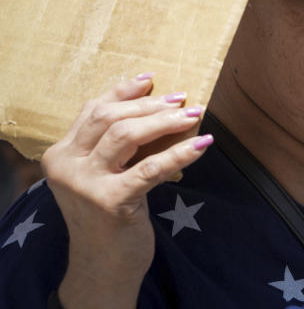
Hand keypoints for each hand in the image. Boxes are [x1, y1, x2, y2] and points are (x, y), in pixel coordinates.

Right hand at [41, 74, 211, 308]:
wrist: (103, 265)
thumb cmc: (110, 214)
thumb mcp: (103, 174)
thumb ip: (115, 145)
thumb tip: (157, 104)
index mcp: (61, 154)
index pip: (93, 110)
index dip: (124, 91)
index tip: (152, 80)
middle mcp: (66, 166)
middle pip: (111, 118)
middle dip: (151, 105)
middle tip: (183, 100)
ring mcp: (85, 184)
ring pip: (127, 135)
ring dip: (166, 122)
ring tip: (194, 115)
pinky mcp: (110, 201)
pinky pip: (151, 167)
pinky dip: (180, 153)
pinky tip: (201, 145)